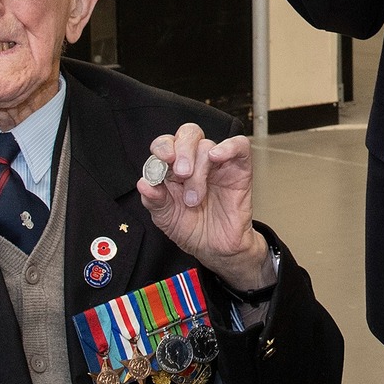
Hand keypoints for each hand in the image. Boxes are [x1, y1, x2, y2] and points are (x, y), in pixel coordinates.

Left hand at [139, 125, 272, 295]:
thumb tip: (144, 184)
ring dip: (199, 170)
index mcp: (173, 169)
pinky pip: (239, 146)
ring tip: (195, 198)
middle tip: (182, 173)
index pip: (166, 144)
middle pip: (189, 134)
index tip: (163, 161)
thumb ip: (154, 200)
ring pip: (207, 146)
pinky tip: (217, 157)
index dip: (163, 147)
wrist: (216, 249)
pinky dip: (228, 146)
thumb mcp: (165, 218)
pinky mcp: (239, 168)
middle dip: (183, 151)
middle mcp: (195, 161)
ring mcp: (218, 164)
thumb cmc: (192, 230)